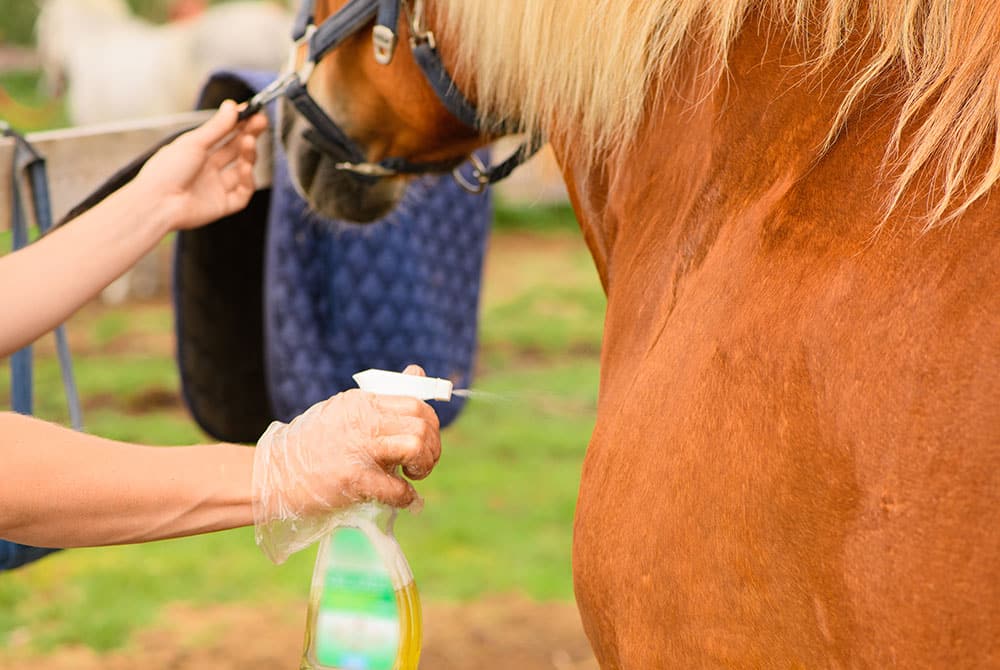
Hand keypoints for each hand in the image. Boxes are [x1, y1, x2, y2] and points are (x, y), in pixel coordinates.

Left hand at [131, 100, 267, 231]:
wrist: (158, 203)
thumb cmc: (166, 171)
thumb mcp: (193, 143)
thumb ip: (217, 126)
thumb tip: (232, 106)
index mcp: (196, 152)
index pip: (223, 134)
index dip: (238, 123)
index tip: (251, 111)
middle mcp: (207, 169)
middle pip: (235, 150)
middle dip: (248, 135)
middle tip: (261, 121)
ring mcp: (216, 187)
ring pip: (241, 170)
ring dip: (248, 155)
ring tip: (249, 141)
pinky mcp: (222, 205)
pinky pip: (242, 193)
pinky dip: (247, 180)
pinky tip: (245, 168)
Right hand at [252, 365, 441, 562]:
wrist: (274, 473)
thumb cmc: (312, 444)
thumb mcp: (345, 409)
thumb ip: (382, 396)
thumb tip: (417, 371)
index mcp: (363, 401)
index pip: (416, 403)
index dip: (431, 425)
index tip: (423, 441)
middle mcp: (364, 420)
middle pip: (422, 424)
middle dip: (432, 447)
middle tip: (420, 464)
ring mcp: (359, 448)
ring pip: (416, 445)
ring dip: (425, 465)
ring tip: (411, 475)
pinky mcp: (354, 479)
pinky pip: (398, 487)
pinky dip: (407, 496)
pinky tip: (400, 497)